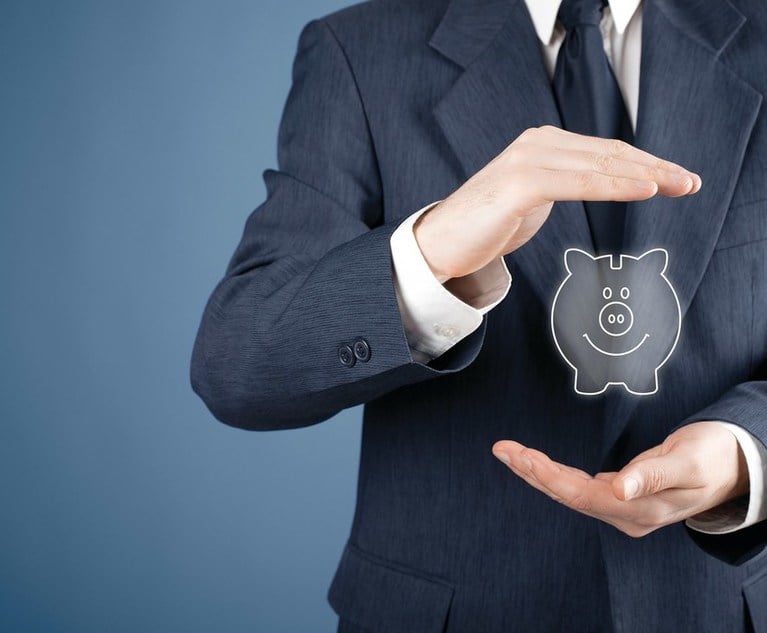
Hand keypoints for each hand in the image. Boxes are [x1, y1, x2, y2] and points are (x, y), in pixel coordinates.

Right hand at [415, 125, 701, 281]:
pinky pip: (577, 182)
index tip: (676, 177)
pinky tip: (644, 189)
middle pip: (609, 153)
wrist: (439, 244)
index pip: (604, 151)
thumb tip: (596, 187)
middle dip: (655, 167)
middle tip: (690, 181)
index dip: (645, 163)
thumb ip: (560, 185)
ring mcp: (527, 159)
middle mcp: (537, 144)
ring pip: (599, 164)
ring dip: (645, 174)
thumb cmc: (485, 227)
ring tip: (679, 184)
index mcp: (542, 146)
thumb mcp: (532, 201)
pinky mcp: (520, 182)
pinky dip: (613, 184)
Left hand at [492, 422, 748, 537]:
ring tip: (509, 452)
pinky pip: (579, 486)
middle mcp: (626, 514)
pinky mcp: (620, 495)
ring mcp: (622, 507)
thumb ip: (653, 475)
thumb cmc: (711, 457)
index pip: (583, 496)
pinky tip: (536, 464)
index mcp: (640, 510)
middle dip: (532, 472)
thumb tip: (618, 487)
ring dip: (538, 472)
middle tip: (503, 450)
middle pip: (568, 495)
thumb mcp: (688, 462)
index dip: (550, 477)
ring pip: (570, 491)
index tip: (523, 456)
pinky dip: (554, 473)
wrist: (731, 464)